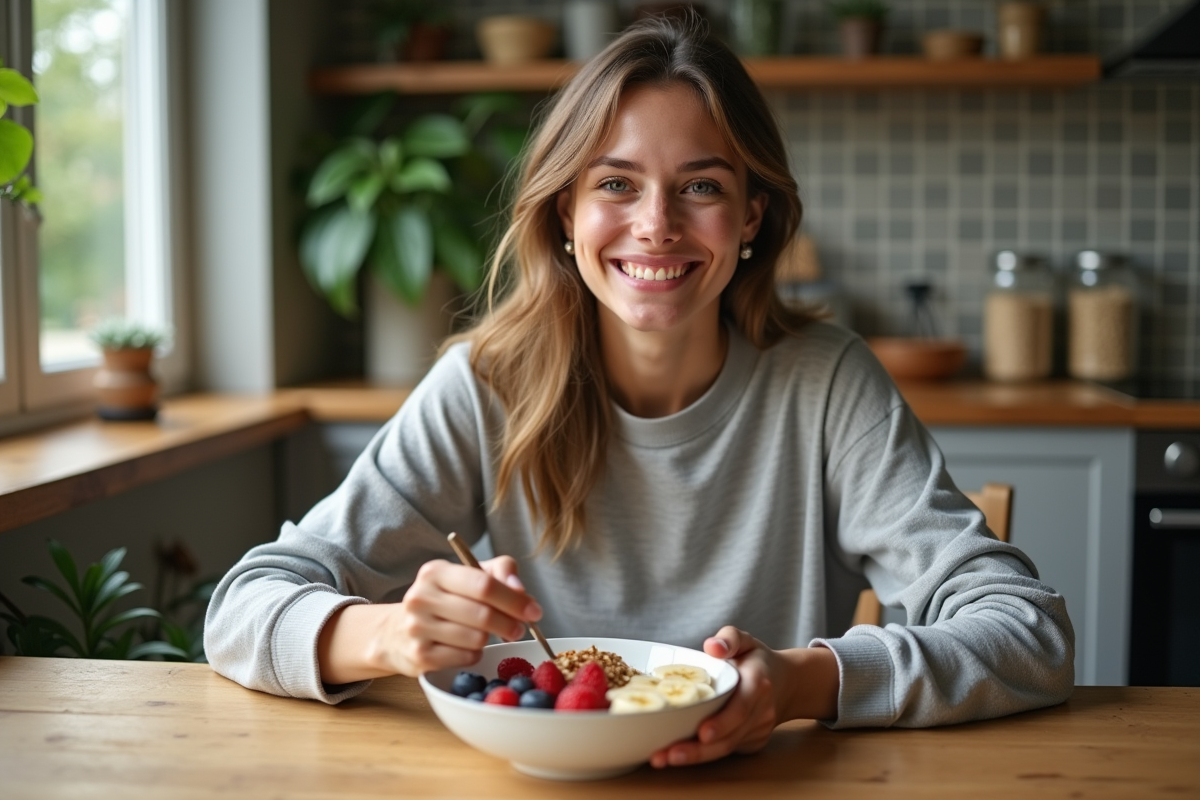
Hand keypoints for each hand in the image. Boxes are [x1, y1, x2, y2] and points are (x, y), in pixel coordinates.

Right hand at [317, 555, 542, 683]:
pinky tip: (467, 646)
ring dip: (490, 639)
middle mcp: (421, 598)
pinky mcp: (419, 657)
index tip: (534, 611)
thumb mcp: (468, 575)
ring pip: (476, 639)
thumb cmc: (444, 599)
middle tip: (519, 629)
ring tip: (485, 634)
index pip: (484, 584)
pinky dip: (475, 654)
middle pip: (483, 615)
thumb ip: (500, 572)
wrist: (396, 632)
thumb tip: (521, 590)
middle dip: (510, 624)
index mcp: (435, 572)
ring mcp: (417, 629)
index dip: (514, 600)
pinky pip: (466, 658)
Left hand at [648, 626, 839, 768]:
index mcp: (758, 683)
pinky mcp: (753, 742)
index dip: (722, 722)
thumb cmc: (758, 660)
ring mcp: (759, 730)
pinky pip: (727, 750)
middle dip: (697, 750)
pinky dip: (702, 755)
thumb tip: (712, 647)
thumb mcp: (746, 640)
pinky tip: (676, 755)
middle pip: (729, 737)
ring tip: (662, 759)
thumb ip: (730, 638)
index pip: (741, 707)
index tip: (702, 733)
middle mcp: (761, 711)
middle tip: (665, 755)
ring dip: (694, 757)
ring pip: (726, 748)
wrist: (787, 683)